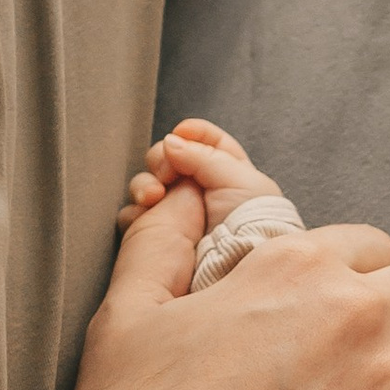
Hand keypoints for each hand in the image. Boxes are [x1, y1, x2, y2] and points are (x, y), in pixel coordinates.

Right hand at [117, 114, 283, 235]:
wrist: (245, 257)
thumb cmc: (253, 220)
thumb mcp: (236, 178)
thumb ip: (202, 155)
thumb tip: (170, 142)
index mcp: (228, 172)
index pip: (205, 142)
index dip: (191, 133)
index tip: (181, 132)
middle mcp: (201, 191)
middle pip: (168, 160)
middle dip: (161, 159)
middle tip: (166, 173)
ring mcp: (179, 214)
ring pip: (149, 186)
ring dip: (145, 185)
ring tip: (153, 196)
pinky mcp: (163, 235)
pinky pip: (137, 216)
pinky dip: (136, 211)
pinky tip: (145, 212)